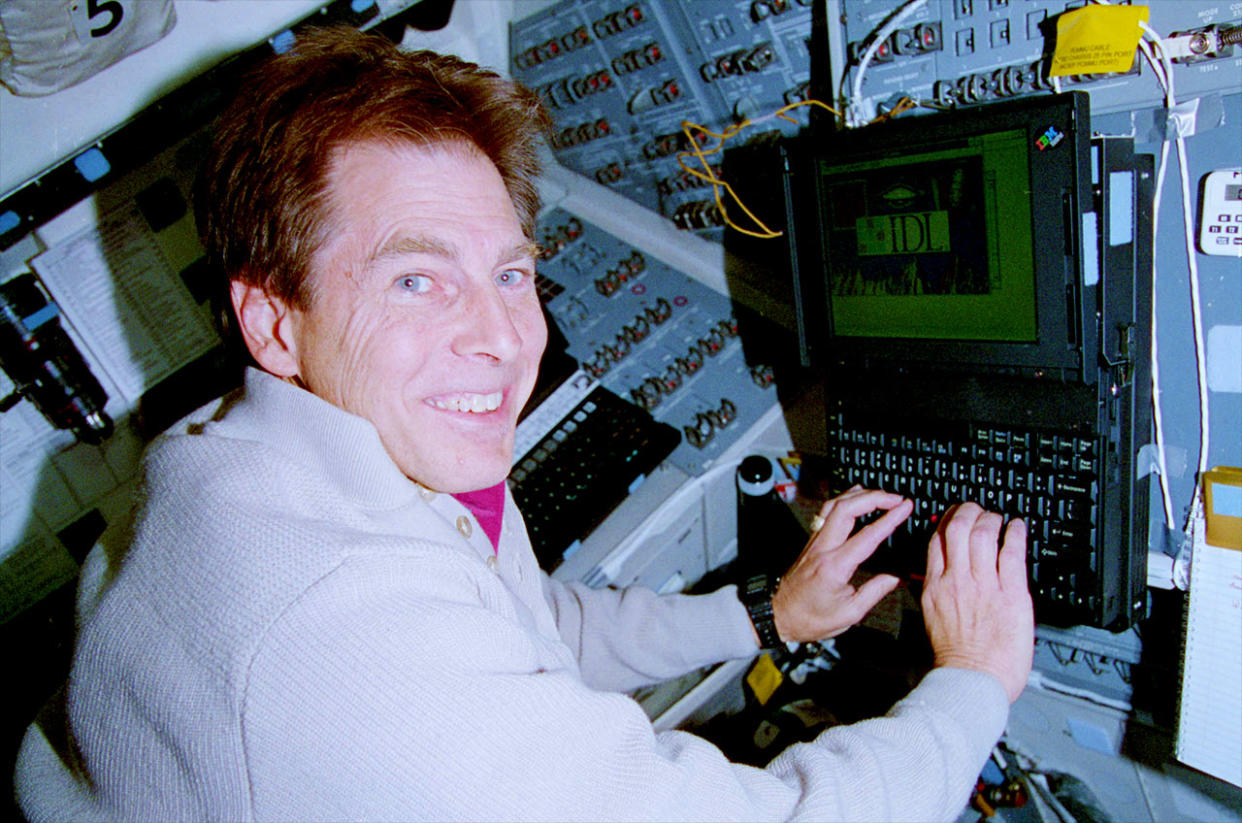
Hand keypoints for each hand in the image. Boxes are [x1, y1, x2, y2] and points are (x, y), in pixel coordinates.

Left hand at [771, 487, 911, 643]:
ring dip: (859, 495)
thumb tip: (897, 578)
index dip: (890, 518)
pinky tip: (856, 500)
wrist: (780, 615)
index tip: (905, 508)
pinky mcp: (812, 541)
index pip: (867, 535)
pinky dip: (845, 501)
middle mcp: (822, 548)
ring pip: (834, 505)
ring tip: (881, 495)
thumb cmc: (810, 618)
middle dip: (874, 497)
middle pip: (846, 508)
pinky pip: (828, 512)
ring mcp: (815, 541)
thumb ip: (876, 591)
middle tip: (896, 498)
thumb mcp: (850, 613)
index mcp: (834, 566)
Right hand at [921, 502, 1033, 702]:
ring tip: (997, 517)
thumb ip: (938, 593)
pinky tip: (1018, 527)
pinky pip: (1013, 553)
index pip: (936, 542)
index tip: (953, 517)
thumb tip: (940, 578)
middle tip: (976, 508)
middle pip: (958, 529)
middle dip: (968, 512)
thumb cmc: (955, 658)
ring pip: (984, 534)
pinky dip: (1015, 534)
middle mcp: (957, 581)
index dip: (945, 522)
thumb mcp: (933, 619)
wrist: (974, 679)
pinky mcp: (1011, 594)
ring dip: (991, 519)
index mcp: (935, 588)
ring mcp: (985, 585)